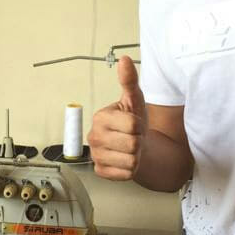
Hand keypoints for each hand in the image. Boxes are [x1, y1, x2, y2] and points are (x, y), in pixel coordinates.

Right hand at [87, 56, 146, 180]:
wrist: (135, 146)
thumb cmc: (133, 123)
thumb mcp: (134, 100)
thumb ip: (129, 80)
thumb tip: (124, 60)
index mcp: (100, 117)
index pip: (133, 124)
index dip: (140, 125)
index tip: (135, 124)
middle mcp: (94, 136)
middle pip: (133, 143)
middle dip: (139, 141)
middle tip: (133, 137)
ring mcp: (96, 155)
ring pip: (131, 160)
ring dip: (136, 156)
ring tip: (131, 149)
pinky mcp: (100, 172)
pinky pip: (125, 174)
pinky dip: (130, 170)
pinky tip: (125, 160)